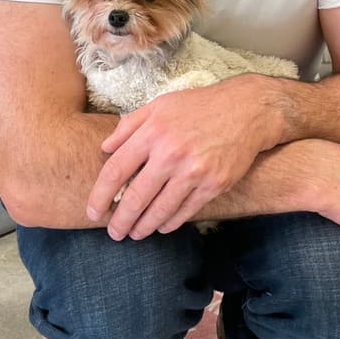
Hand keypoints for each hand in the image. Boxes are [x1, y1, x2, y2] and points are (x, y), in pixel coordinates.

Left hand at [86, 79, 271, 240]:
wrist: (247, 110)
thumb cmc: (199, 106)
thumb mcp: (160, 105)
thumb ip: (129, 125)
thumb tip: (105, 148)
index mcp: (153, 132)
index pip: (116, 170)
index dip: (100, 195)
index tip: (93, 211)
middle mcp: (171, 153)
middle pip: (135, 198)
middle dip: (120, 221)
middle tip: (113, 232)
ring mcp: (194, 171)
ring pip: (159, 210)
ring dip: (143, 227)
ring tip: (134, 233)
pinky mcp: (213, 185)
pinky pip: (185, 212)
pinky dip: (169, 223)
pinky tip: (161, 226)